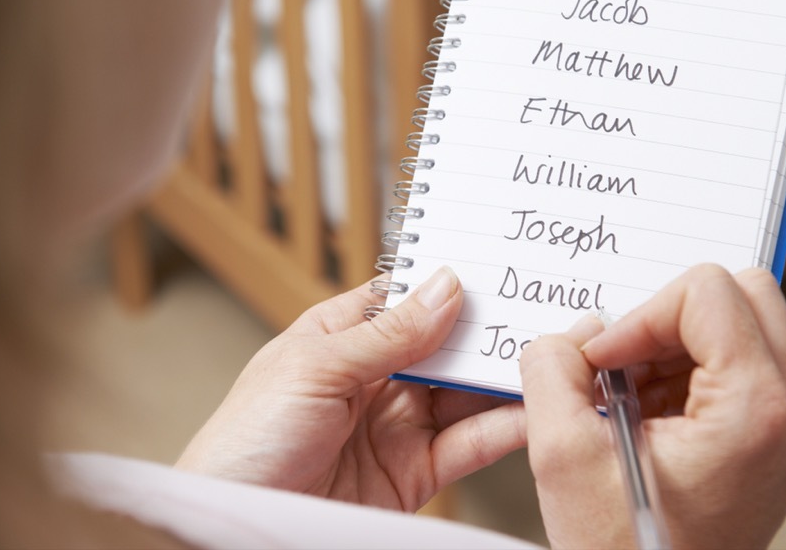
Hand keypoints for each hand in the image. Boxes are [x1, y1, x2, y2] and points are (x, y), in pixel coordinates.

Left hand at [176, 267, 525, 510]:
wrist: (235, 522)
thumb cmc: (243, 443)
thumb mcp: (314, 370)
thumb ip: (387, 335)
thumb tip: (445, 288)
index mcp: (338, 338)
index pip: (404, 299)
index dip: (448, 283)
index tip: (498, 264)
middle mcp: (372, 378)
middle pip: (444, 344)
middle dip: (489, 328)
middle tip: (541, 307)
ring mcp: (395, 425)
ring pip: (463, 392)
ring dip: (504, 375)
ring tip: (550, 354)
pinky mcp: (414, 474)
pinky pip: (468, 444)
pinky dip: (504, 427)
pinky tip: (532, 409)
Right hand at [519, 264, 785, 549]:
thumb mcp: (563, 454)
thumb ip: (552, 367)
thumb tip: (574, 333)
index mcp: (757, 412)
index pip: (708, 291)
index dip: (641, 314)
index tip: (603, 360)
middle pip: (745, 292)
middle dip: (667, 316)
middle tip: (622, 362)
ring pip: (742, 322)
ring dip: (674, 344)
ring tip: (628, 397)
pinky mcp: (780, 437)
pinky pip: (739, 360)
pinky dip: (687, 369)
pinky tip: (646, 414)